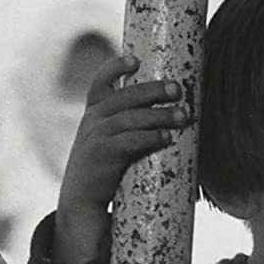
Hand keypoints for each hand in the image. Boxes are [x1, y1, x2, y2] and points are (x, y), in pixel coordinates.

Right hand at [54, 54, 188, 263]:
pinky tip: (167, 138)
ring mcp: (94, 139)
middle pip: (125, 97)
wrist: (79, 204)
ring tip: (184, 116)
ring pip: (130, 119)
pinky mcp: (101, 158)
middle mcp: (92, 122)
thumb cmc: (102, 171)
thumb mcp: (105, 142)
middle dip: (153, 90)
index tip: (135, 60)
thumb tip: (164, 113)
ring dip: (159, 115)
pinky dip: (149, 138)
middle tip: (178, 90)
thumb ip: (124, 126)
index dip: (115, 68)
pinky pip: (129, 142)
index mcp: (93, 115)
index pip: (100, 83)